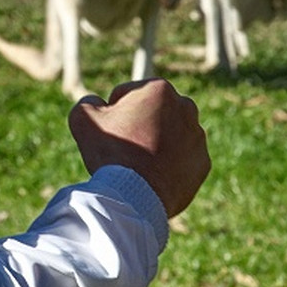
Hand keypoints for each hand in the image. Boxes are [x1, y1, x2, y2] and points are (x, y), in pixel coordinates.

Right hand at [68, 78, 209, 217]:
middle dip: (140, 125)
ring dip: (158, 144)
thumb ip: (89, 101)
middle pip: (154, 113)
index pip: (129, 95)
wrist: (134, 197)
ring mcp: (197, 137)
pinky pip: (183, 160)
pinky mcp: (202, 163)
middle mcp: (186, 107)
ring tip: (138, 165)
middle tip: (124, 148)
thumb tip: (97, 102)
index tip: (110, 131)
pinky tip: (153, 177)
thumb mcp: (84, 118)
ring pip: (171, 136)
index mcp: (159, 89)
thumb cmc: (110, 153)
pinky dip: (170, 166)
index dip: (113, 112)